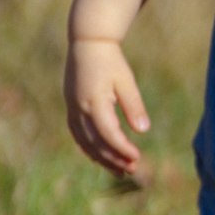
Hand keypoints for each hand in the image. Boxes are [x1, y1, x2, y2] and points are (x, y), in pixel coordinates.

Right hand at [64, 37, 149, 175]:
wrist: (88, 44)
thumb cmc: (111, 61)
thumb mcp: (126, 81)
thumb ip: (133, 105)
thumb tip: (143, 131)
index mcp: (94, 101)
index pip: (108, 134)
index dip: (122, 149)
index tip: (137, 157)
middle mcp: (79, 109)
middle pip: (96, 143)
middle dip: (114, 159)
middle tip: (132, 169)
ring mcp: (72, 110)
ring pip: (85, 143)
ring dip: (102, 158)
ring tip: (120, 170)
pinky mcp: (71, 109)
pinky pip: (79, 136)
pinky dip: (90, 149)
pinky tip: (102, 158)